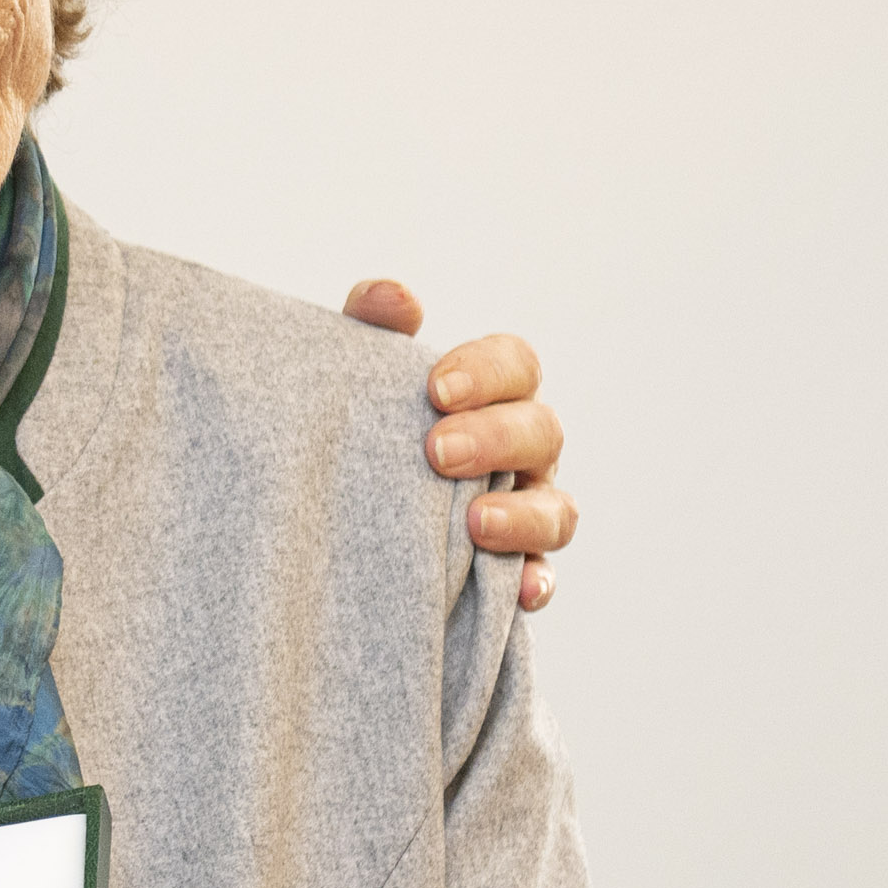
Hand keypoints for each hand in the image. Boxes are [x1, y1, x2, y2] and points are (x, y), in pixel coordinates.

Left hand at [343, 279, 575, 608]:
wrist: (329, 519)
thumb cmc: (360, 431)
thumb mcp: (355, 379)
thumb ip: (372, 330)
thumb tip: (391, 298)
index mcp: (492, 396)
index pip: (517, 365)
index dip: (488, 372)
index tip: (436, 388)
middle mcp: (521, 452)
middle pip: (541, 432)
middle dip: (495, 439)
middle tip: (437, 452)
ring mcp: (526, 512)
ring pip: (558, 510)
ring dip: (524, 515)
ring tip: (476, 522)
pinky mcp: (511, 574)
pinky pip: (541, 578)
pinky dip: (536, 581)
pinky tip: (519, 589)